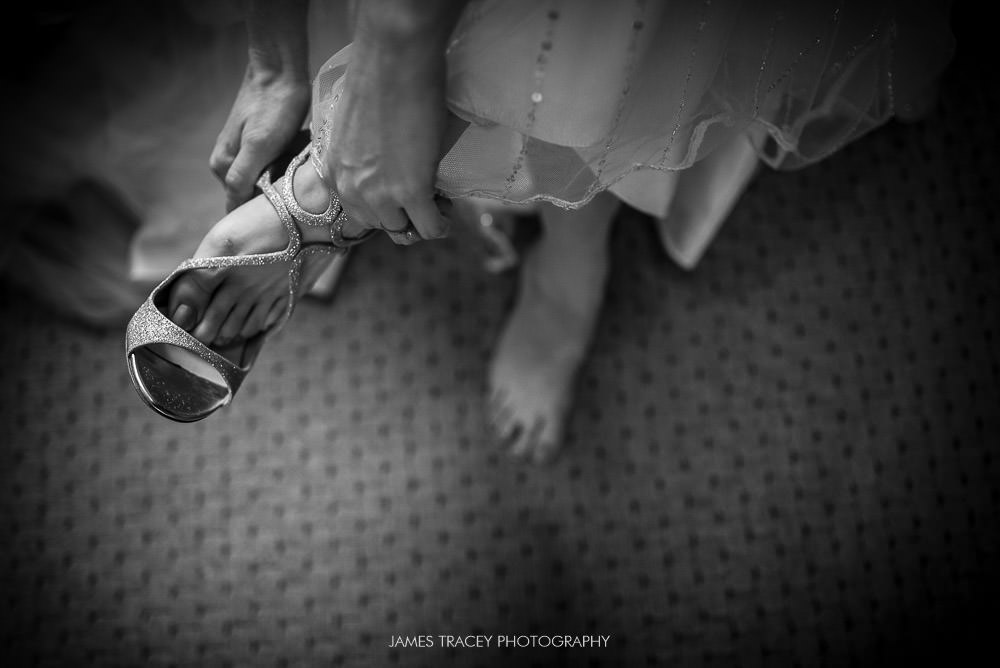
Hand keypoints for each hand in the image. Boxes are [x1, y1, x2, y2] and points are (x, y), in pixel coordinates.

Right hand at [210, 66, 309, 211]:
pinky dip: (287, 168)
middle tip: (296, 185)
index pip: (238, 207)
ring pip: (265, 183)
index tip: (284, 212)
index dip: (260, 214)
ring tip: (298, 168)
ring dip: (283, 182)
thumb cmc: (274, 107)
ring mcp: (244, 153)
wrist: (282, 70)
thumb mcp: (258, 145)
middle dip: (275, 196)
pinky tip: (297, 158)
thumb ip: (241, 177)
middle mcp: (228, 162)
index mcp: (222, 167)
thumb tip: (232, 209)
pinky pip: (274, 168)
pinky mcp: (260, 145)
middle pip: (252, 196)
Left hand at [320, 3, 464, 243]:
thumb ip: (360, 155)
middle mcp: (351, 189)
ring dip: (423, 220)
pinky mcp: (411, 191)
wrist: (394, 60)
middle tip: (423, 195)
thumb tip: (384, 163)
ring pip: (405, 231)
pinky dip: (442, 223)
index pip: (358, 213)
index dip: (384, 206)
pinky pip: (431, 227)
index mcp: (334, 172)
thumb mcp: (352, 128)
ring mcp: (380, 193)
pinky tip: (448, 210)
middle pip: (381, 225)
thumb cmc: (375, 78)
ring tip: (437, 200)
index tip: (401, 193)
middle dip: (403, 216)